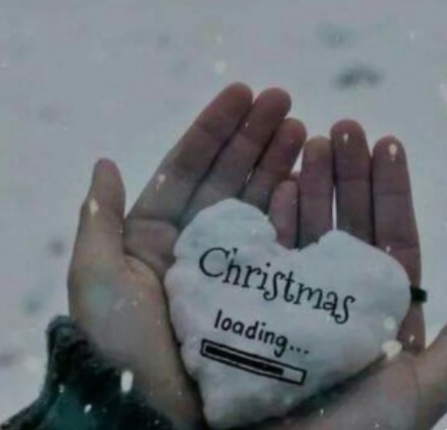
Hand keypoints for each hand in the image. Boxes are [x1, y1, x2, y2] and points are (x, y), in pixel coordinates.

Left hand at [67, 84, 305, 427]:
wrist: (156, 417)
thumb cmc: (123, 351)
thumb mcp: (98, 281)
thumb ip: (98, 221)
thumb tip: (104, 163)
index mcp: (158, 238)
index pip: (188, 170)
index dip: (214, 129)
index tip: (243, 91)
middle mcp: (199, 247)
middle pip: (229, 178)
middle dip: (255, 136)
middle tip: (284, 101)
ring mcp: (235, 266)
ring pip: (259, 202)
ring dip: (279, 162)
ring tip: (304, 127)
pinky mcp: (264, 291)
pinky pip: (280, 242)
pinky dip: (292, 207)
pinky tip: (306, 178)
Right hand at [259, 121, 446, 429]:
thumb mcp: (421, 393)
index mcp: (383, 309)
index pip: (393, 235)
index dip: (392, 189)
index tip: (388, 142)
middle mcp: (341, 295)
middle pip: (349, 222)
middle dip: (349, 173)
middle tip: (344, 127)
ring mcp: (298, 295)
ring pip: (310, 229)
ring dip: (312, 183)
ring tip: (311, 138)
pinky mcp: (261, 303)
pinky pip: (272, 253)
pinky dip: (275, 217)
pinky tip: (279, 183)